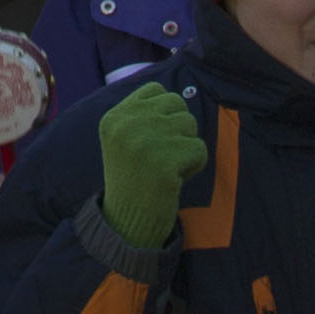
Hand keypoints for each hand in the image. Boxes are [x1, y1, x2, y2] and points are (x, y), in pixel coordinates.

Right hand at [93, 79, 202, 249]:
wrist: (127, 223)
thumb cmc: (133, 179)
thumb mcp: (124, 139)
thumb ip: (143, 115)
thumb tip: (178, 97)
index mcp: (114, 117)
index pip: (156, 91)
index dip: (166, 112)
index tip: (156, 138)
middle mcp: (127, 124)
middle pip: (176, 104)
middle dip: (179, 128)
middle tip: (165, 154)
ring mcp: (145, 141)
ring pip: (190, 124)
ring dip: (187, 147)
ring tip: (169, 166)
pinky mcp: (165, 162)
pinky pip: (200, 149)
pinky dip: (195, 165)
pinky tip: (176, 179)